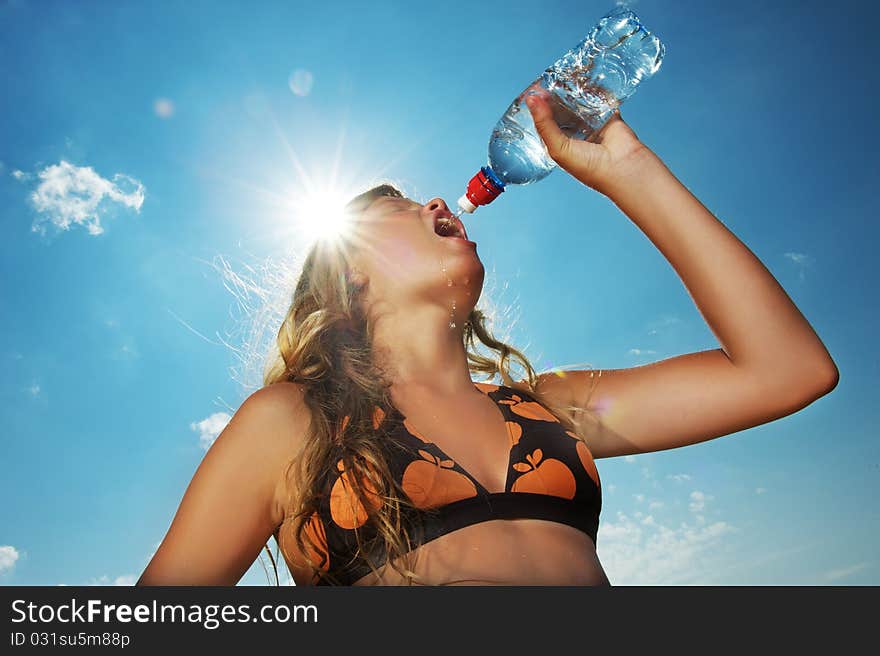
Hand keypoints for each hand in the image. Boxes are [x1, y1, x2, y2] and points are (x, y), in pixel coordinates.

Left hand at [524, 88, 652, 194]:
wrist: (621, 167)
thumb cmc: (588, 166)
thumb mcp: (557, 147)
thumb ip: (544, 123)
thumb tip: (531, 99)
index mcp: (559, 144)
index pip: (544, 121)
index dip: (539, 107)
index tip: (534, 89)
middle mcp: (574, 134)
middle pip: (561, 109)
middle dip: (555, 96)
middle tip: (550, 78)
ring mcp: (590, 124)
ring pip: (578, 103)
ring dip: (573, 91)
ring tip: (566, 75)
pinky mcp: (607, 115)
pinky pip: (599, 99)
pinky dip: (594, 90)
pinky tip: (586, 79)